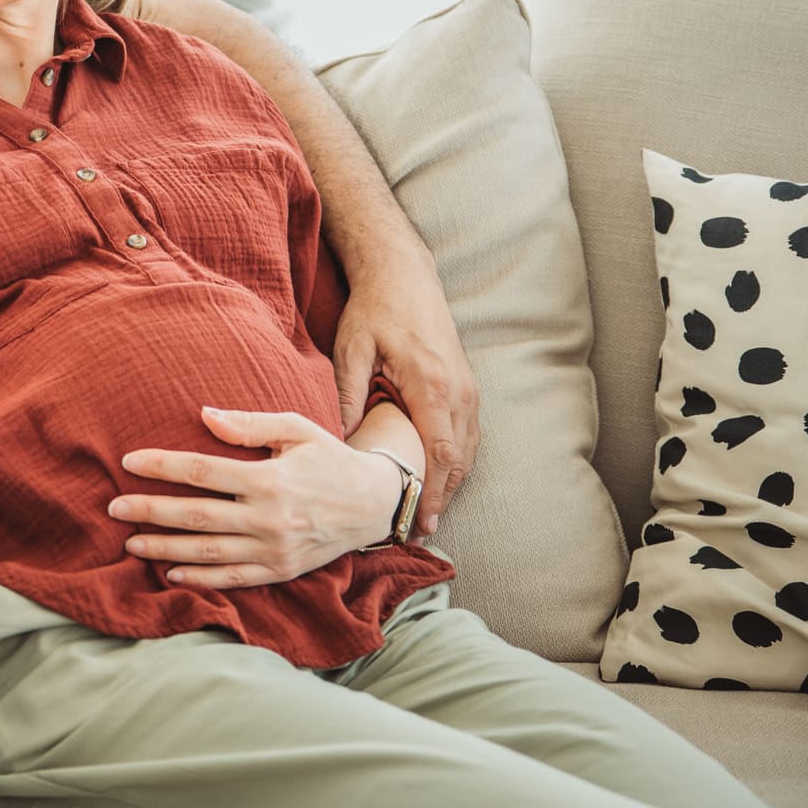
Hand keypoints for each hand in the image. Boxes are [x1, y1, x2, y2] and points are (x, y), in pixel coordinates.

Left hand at [109, 407, 403, 588]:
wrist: (374, 504)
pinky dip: (200, 580)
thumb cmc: (330, 458)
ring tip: (130, 543)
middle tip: (113, 506)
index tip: (129, 462)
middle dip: (150, 511)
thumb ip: (249, 425)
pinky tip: (170, 573)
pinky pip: (233, 579)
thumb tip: (203, 415)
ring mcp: (274, 549)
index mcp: (270, 480)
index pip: (202, 472)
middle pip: (196, 516)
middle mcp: (269, 519)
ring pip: (208, 553)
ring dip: (165, 549)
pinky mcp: (281, 571)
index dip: (162, 466)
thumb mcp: (296, 429)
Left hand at [331, 263, 478, 535]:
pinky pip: (467, 435)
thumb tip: (339, 441)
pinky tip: (437, 481)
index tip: (420, 522)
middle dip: (442, 497)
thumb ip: (347, 395)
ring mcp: (468, 390)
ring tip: (426, 515)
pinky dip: (455, 462)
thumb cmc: (374, 311)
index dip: (432, 492)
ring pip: (467, 451)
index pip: (439, 453)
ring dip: (450, 483)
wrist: (405, 275)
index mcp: (431, 385)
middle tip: (420, 532)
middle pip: (459, 460)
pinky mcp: (466, 387)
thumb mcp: (351, 350)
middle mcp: (458, 392)